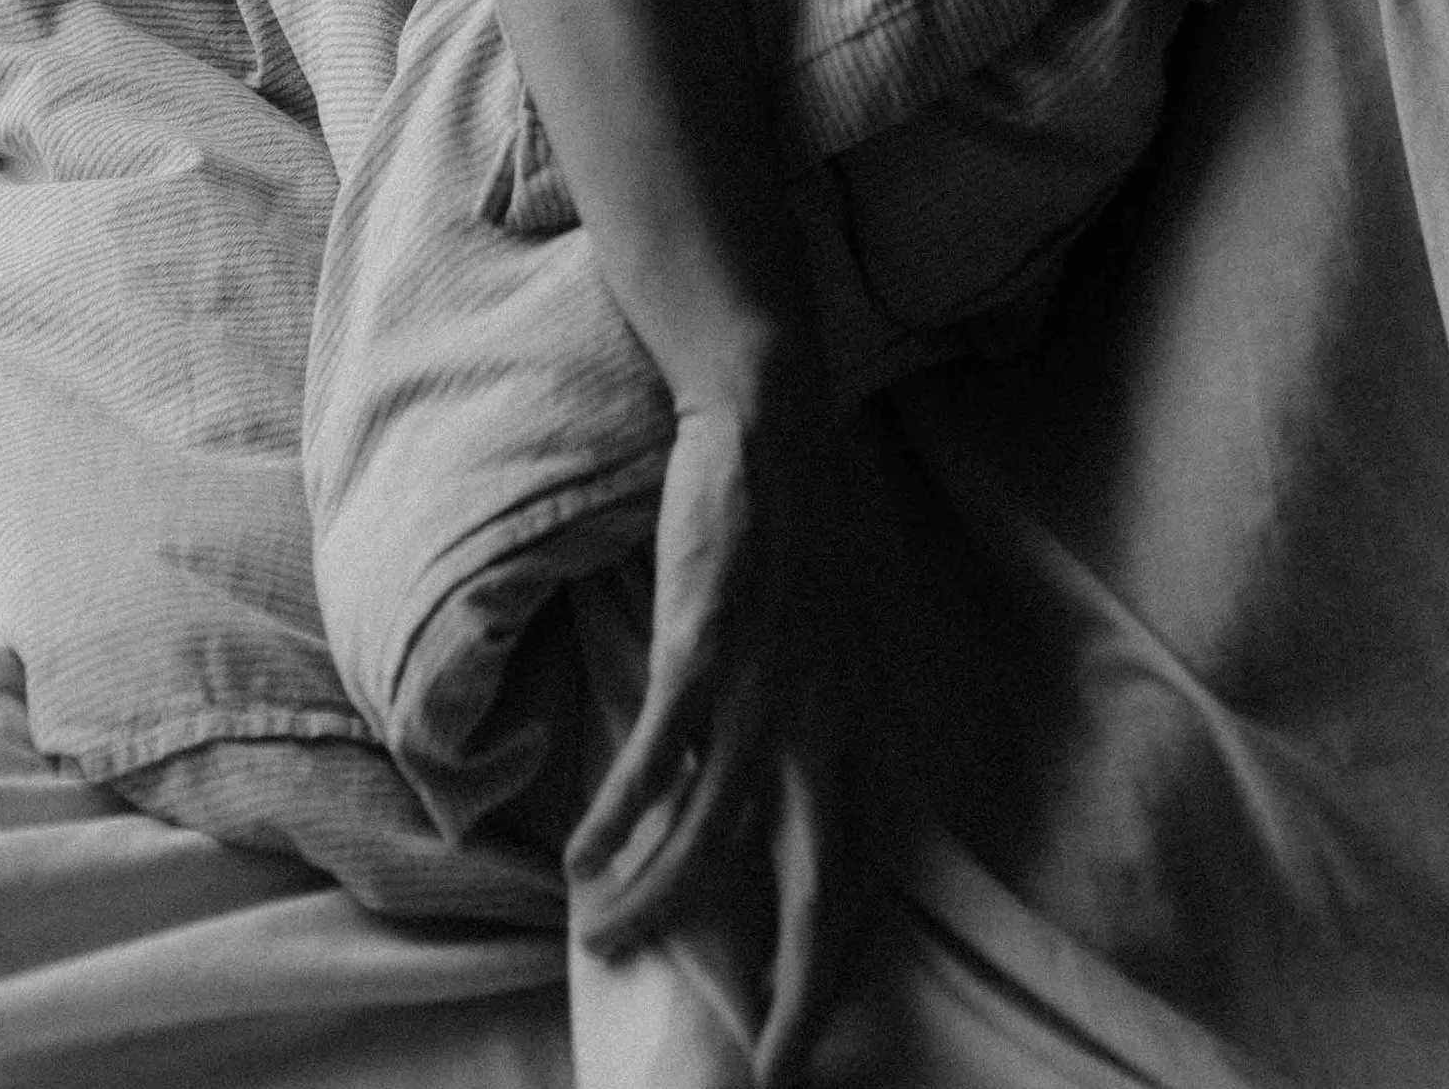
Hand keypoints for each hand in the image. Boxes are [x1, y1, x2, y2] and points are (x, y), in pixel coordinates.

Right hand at [567, 374, 866, 1080]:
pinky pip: (660, 753)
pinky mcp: (707, 642)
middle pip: (817, 882)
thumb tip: (780, 804)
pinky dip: (622, 813)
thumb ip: (811, 729)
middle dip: (797, 984)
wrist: (773, 423)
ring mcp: (764, 685)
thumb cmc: (792, 537)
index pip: (861, 871)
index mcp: (852, 727)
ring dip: (655, 898)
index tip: (815, 1033)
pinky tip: (586, 855)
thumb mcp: (826, 647)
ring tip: (607, 941)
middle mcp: (822, 722)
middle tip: (769, 1062)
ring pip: (712, 830)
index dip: (842, 959)